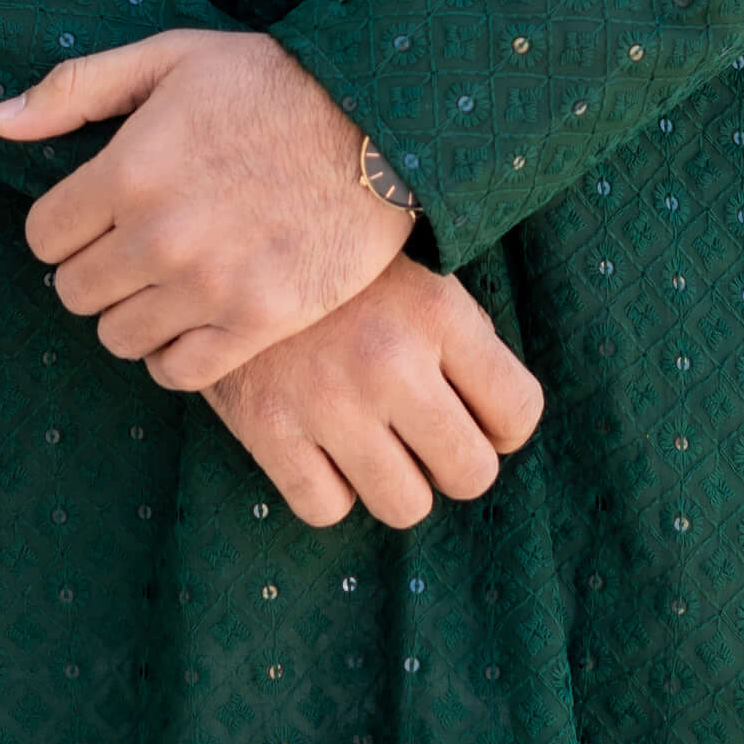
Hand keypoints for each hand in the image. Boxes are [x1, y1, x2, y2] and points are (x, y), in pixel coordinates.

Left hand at [0, 30, 411, 389]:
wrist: (382, 120)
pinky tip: (194, 319)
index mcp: (128, 169)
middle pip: (75, 293)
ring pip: (120, 337)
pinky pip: (179, 371)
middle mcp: (159, 235)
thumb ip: (75, 89)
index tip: (96, 217)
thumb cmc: (272, 81)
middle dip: (94, 272)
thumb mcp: (168, 57)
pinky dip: (174, 354)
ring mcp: (209, 284)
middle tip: (132, 251)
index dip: (64, 228)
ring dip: (133, 314)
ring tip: (166, 283)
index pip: (43, 238)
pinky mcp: (259, 320)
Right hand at [206, 261, 546, 528]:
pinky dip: (327, 488)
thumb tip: (498, 424)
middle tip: (425, 434)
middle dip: (454, 462)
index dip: (504, 426)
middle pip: (471, 474)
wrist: (225, 235)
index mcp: (439, 313)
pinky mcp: (268, 429)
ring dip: (396, 483)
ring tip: (374, 441)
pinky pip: (326, 509)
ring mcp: (328, 401)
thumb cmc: (337, 264)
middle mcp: (390, 361)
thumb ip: (461, 339)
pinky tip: (319, 444)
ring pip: (406, 507)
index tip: (478, 416)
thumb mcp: (413, 272)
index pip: (518, 412)